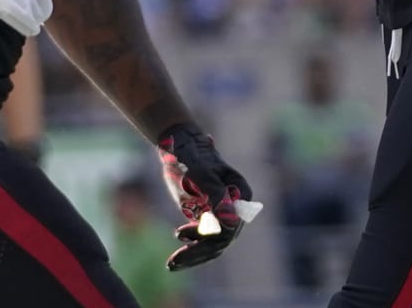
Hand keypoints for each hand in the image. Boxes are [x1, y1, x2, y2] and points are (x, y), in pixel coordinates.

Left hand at [156, 123, 253, 270]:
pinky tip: (176, 254)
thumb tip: (231, 222)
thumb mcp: (200, 173)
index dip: (211, 238)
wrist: (179, 146)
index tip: (181, 235)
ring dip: (194, 256)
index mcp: (240, 194)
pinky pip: (204, 240)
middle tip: (173, 262)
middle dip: (198, 252)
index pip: (231, 226)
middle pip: (222, 239)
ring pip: (213, 244)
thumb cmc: (192, 155)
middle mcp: (234, 207)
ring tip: (172, 265)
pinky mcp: (208, 218)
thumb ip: (216, 194)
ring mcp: (221, 214)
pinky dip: (191, 249)